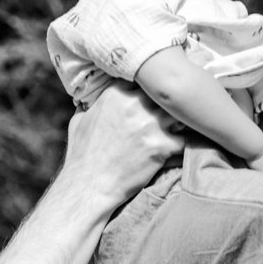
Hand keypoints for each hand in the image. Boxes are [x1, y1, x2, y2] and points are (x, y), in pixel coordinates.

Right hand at [61, 85, 183, 205]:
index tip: (152, 97)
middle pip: (164, 93)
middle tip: (170, 113)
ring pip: (178, 113)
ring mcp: (150, 124)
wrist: (88, 185)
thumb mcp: (79, 121)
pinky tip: (176, 150)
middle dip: (167, 103)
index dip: (151, 88)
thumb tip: (87, 99)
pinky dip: (181, 144)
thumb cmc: (81, 155)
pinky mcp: (162, 145)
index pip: (145, 78)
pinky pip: (184, 138)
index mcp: (116, 93)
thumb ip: (89, 104)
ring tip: (176, 131)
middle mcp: (134, 104)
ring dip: (178, 121)